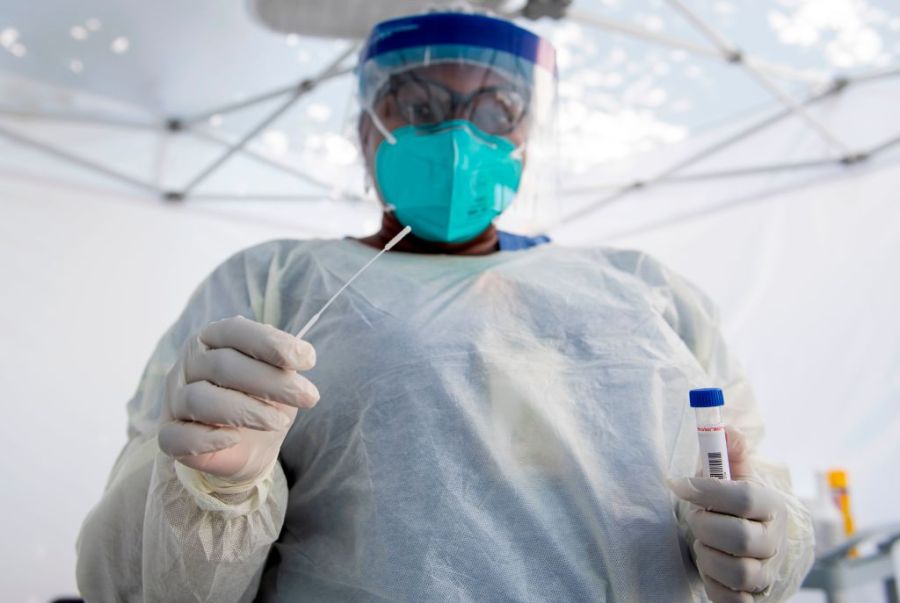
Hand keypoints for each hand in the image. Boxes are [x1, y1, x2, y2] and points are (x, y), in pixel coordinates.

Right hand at [158, 315, 318, 486]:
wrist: (249, 445)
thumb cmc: (263, 400)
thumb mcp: (279, 378)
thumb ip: (282, 364)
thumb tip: (298, 355)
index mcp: (213, 338)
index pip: (235, 331)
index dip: (271, 343)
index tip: (308, 360)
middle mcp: (189, 363)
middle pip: (223, 365)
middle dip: (271, 382)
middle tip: (309, 397)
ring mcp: (174, 398)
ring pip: (200, 399)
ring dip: (246, 411)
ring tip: (280, 422)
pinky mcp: (169, 434)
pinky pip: (177, 436)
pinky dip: (208, 437)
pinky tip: (234, 438)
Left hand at [671, 426, 787, 602]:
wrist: (747, 546)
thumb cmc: (731, 505)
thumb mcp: (732, 475)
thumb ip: (728, 452)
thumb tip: (726, 427)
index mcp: (772, 506)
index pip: (746, 497)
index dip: (708, 490)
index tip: (679, 484)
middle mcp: (775, 541)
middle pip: (740, 537)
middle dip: (705, 526)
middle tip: (695, 518)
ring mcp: (768, 573)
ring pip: (736, 571)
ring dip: (707, 555)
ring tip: (703, 543)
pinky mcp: (754, 598)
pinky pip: (732, 600)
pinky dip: (714, 585)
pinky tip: (709, 568)